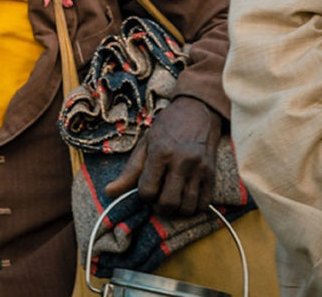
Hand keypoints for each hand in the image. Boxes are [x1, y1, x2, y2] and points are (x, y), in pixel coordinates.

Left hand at [105, 96, 220, 216]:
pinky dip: (193, 208)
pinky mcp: (212, 173)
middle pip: (168, 202)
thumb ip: (129, 171)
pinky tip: (185, 199)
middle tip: (157, 201)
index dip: (143, 196)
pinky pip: (204, 203)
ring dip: (176, 211)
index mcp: (160, 152)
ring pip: (187, 206)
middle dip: (159, 208)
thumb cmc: (166, 127)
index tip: (145, 190)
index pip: (148, 190)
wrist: (197, 111)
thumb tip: (109, 192)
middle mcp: (181, 161)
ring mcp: (199, 168)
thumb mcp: (144, 144)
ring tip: (171, 200)